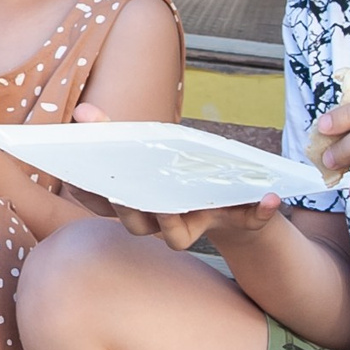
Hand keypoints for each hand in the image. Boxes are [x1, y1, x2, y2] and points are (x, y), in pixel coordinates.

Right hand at [67, 106, 283, 250]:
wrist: (232, 201)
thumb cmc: (180, 170)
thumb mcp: (151, 145)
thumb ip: (114, 130)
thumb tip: (82, 110)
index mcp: (138, 205)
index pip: (105, 206)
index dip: (89, 197)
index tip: (77, 180)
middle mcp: (160, 223)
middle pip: (137, 225)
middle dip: (128, 210)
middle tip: (121, 193)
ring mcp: (197, 227)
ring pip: (177, 238)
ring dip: (172, 223)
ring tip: (172, 205)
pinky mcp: (238, 223)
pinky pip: (249, 222)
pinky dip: (261, 212)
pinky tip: (272, 197)